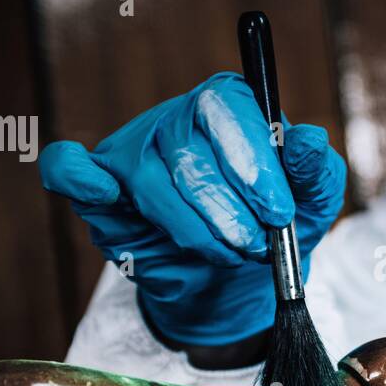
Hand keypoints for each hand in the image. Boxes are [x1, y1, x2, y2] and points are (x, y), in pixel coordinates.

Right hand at [39, 73, 345, 345]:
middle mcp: (177, 119)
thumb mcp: (315, 200)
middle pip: (188, 150)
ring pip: (150, 180)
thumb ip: (315, 169)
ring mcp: (134, 151)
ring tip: (228, 254)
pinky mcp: (102, 190)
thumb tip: (308, 139)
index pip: (227, 107)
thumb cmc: (278, 225)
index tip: (278, 211)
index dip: (252, 161)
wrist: (242, 280)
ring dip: (193, 228)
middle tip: (255, 245)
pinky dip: (76, 176)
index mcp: (228, 105)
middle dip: (226, 208)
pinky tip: (101, 190)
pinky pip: (70, 170)